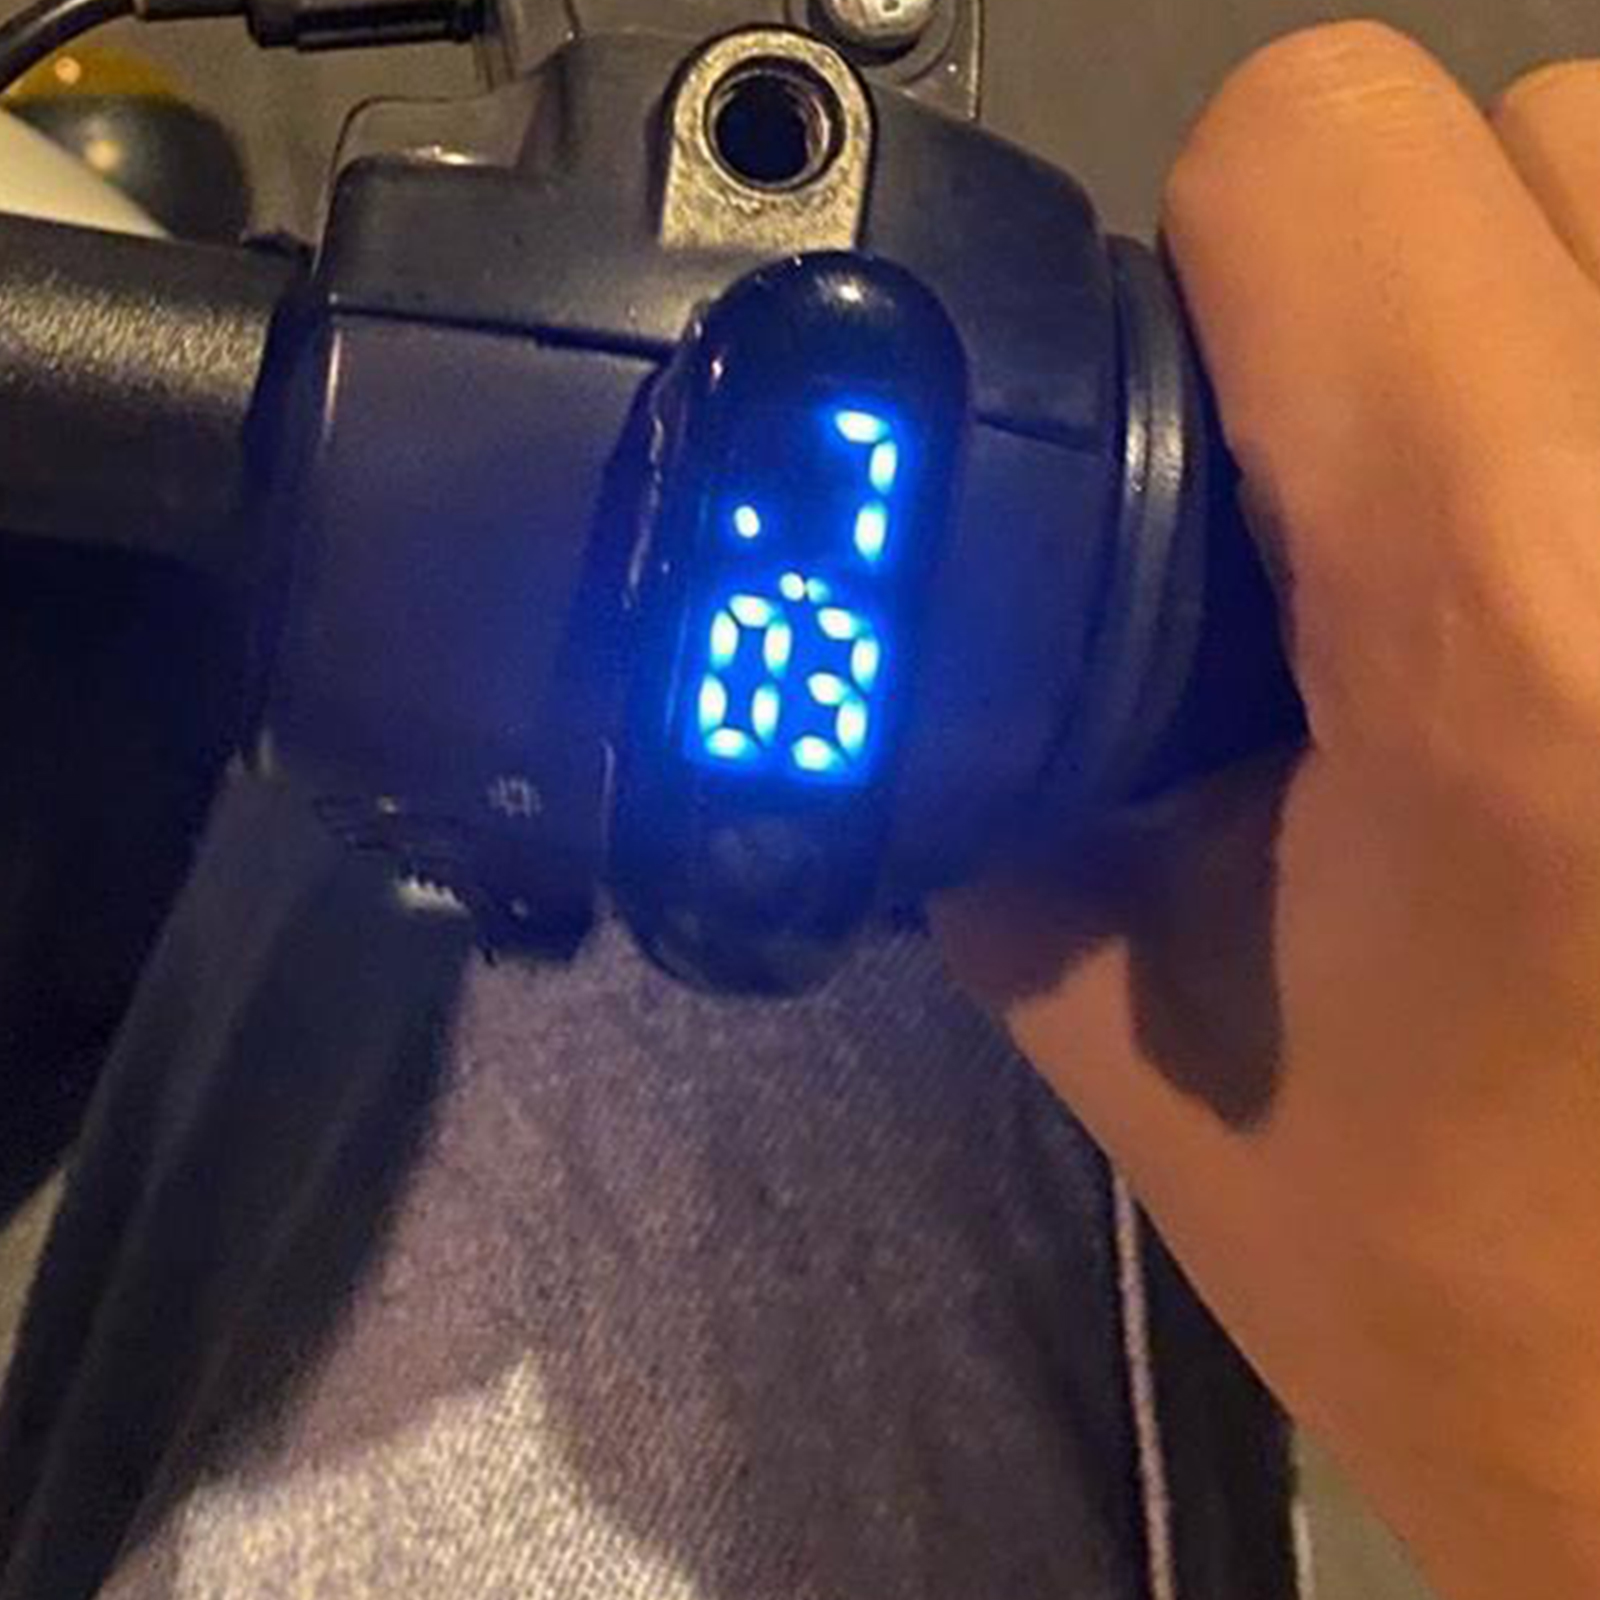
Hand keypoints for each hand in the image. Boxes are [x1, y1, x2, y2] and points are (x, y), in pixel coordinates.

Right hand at [938, 24, 1599, 1599]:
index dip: (1202, 265)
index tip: (1184, 419)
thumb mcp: (1141, 1022)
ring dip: (1534, 306)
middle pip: (1535, 114)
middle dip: (1382, 286)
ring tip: (1478, 534)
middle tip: (1331, 508)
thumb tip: (950, 645)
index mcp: (1517, 619)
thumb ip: (1019, 777)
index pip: (1320, 148)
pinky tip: (1575, 599)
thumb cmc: (1454, 1278)